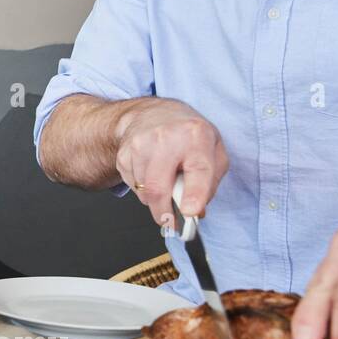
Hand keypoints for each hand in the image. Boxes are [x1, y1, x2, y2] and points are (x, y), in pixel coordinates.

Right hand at [114, 99, 228, 228]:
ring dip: (155, 199)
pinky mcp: (124, 154)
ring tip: (165, 185)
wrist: (152, 114)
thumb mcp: (214, 151)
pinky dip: (143, 189)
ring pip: (144, 191)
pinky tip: (151, 173)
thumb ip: (211, 182)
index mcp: (196, 136)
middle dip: (164, 213)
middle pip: (158, 186)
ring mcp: (140, 144)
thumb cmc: (188, 135)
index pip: (197, 168)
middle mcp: (166, 138)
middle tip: (171, 223)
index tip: (190, 212)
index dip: (194, 193)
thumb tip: (197, 211)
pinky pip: (133, 186)